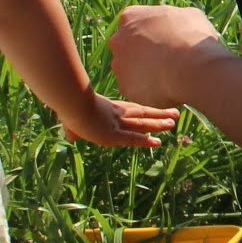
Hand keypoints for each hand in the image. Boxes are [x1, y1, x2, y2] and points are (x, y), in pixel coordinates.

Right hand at [56, 90, 179, 148]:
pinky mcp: (112, 134)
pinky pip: (131, 138)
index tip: (157, 112)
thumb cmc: (65, 103)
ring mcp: (115, 123)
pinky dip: (143, 141)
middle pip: (142, 114)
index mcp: (108, 108)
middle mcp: (116, 114)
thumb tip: (71, 137)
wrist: (68, 100)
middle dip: (159, 115)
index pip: (131, 110)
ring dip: (159, 124)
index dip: (144, 112)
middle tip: (175, 114)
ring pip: (142, 123)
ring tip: (174, 122)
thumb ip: (72, 129)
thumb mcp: (69, 119)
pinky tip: (156, 142)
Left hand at [109, 4, 225, 108]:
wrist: (192, 67)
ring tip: (169, 76)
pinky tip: (166, 88)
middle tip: (165, 59)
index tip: (165, 40)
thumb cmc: (191, 37)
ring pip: (130, 70)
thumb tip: (179, 25)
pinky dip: (149, 90)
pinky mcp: (125, 87)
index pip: (133, 24)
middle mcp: (118, 40)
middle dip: (142, 53)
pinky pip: (136, 89)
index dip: (151, 33)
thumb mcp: (189, 16)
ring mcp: (119, 65)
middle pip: (126, 47)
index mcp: (130, 17)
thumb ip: (174, 19)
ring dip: (144, 73)